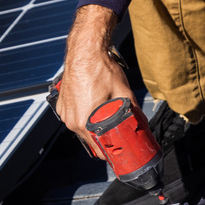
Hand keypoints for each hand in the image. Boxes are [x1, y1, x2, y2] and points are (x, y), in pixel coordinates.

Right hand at [55, 5, 133, 145]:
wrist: (84, 51)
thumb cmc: (100, 69)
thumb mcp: (123, 92)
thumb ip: (133, 110)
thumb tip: (142, 122)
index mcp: (84, 122)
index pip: (97, 150)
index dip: (110, 154)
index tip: (118, 153)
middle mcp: (71, 120)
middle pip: (89, 140)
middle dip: (103, 139)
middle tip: (116, 135)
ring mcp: (64, 112)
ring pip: (81, 128)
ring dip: (92, 127)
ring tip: (105, 119)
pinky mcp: (61, 103)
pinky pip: (73, 116)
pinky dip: (83, 116)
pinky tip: (93, 107)